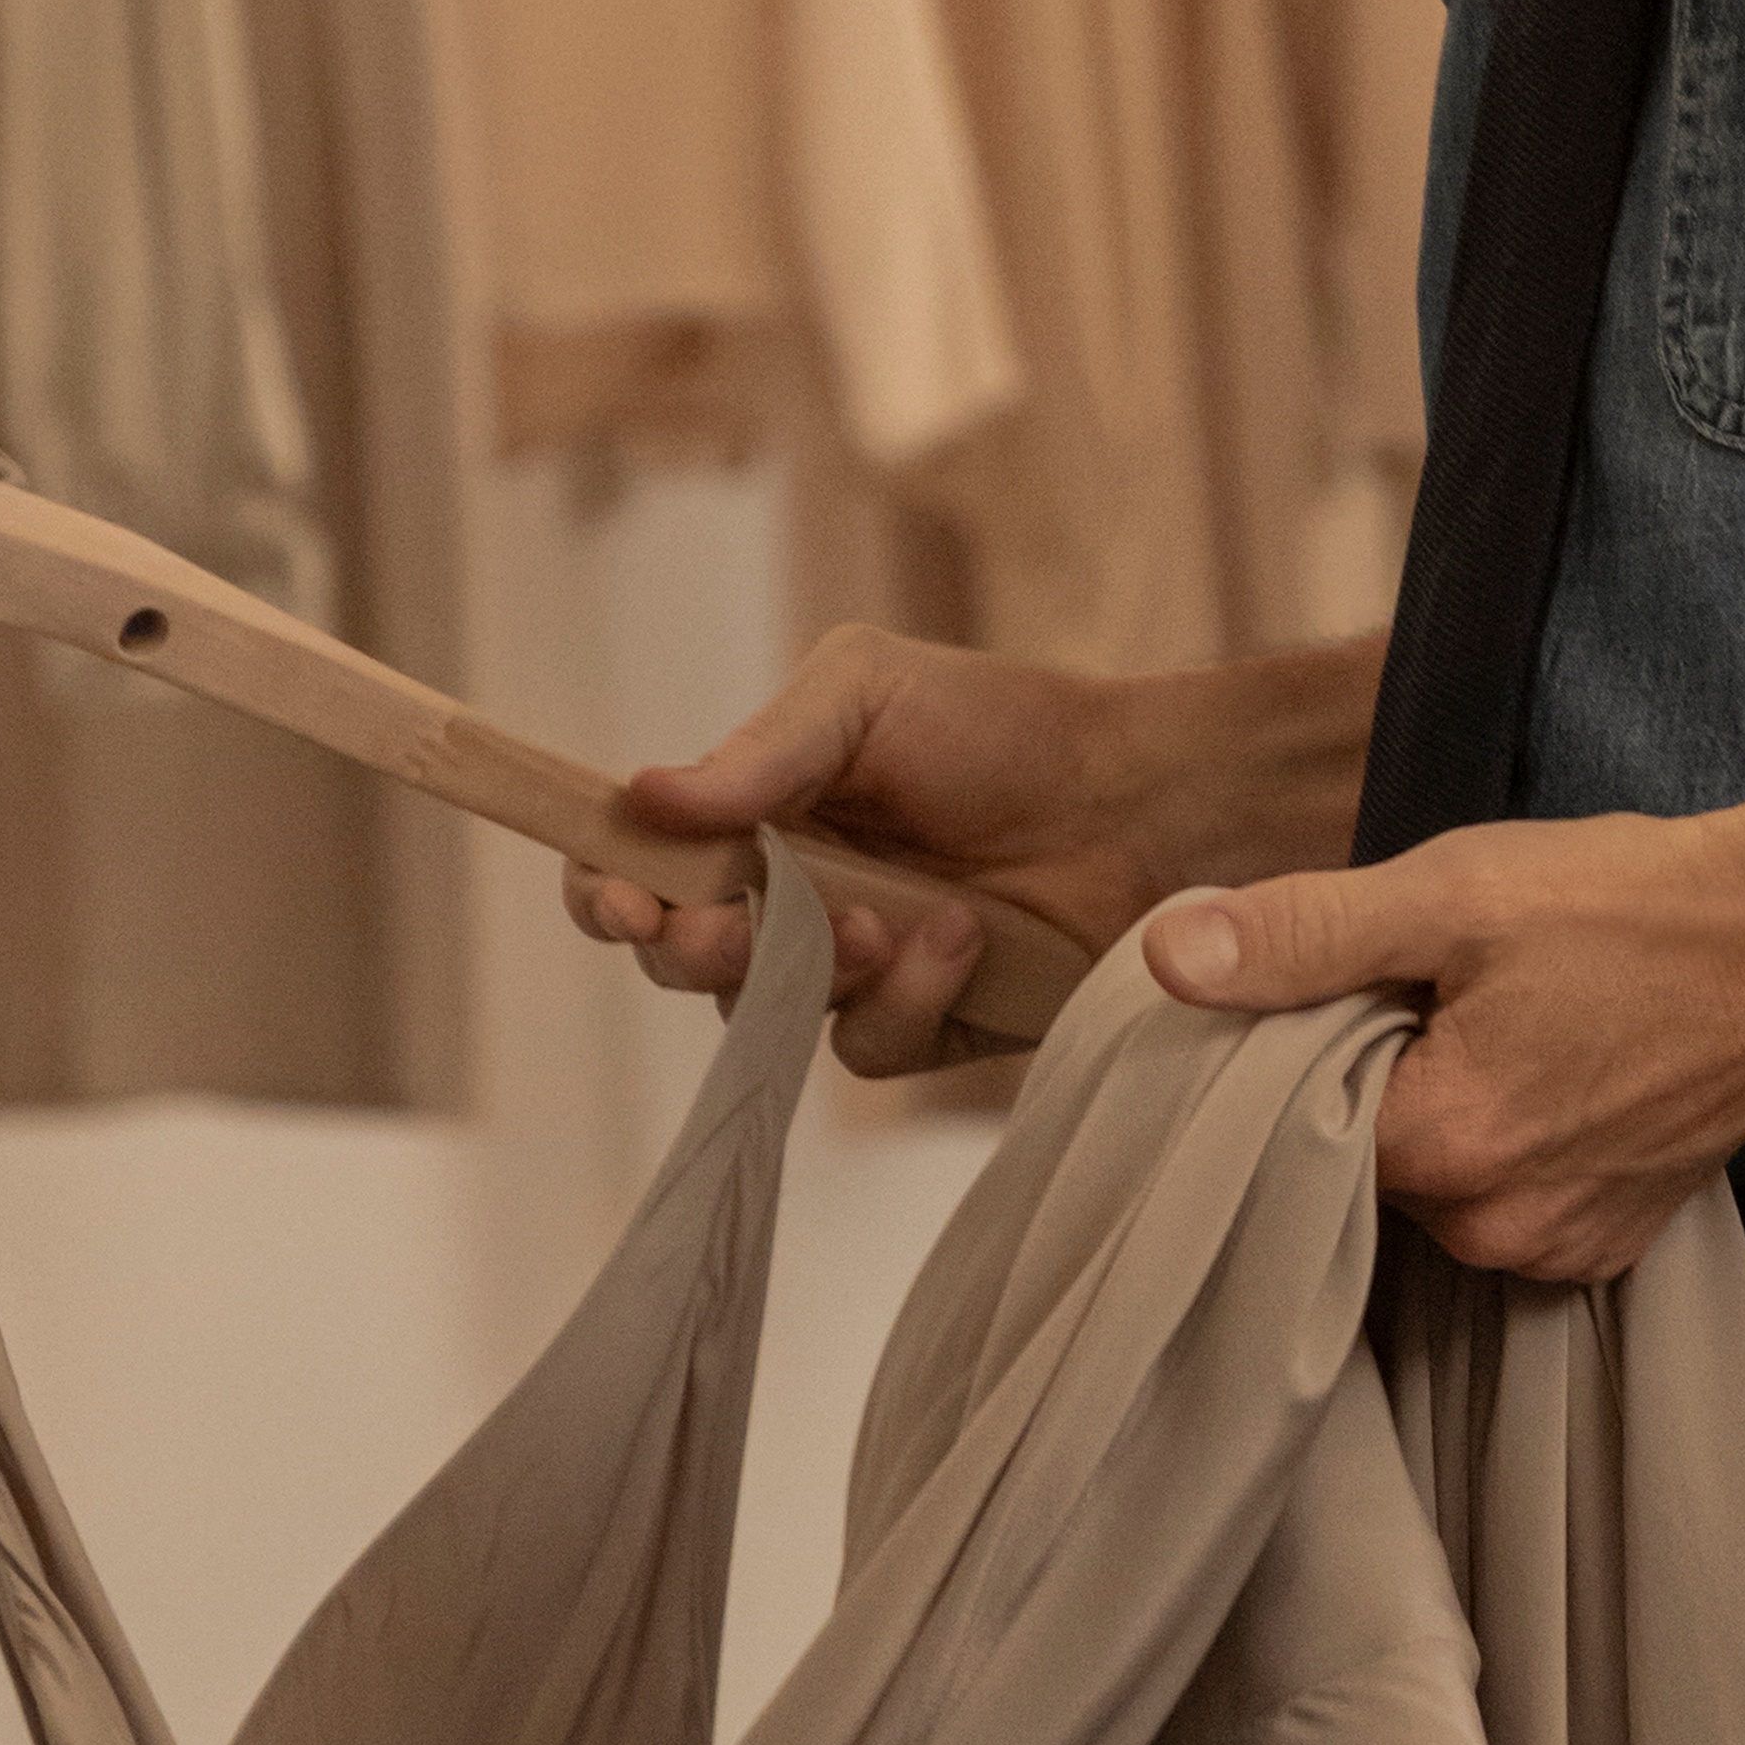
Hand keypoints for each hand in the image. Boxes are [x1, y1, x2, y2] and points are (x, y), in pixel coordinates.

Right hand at [565, 624, 1371, 1086]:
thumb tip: (639, 796)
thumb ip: (756, 752)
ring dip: (808, 970)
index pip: (642, 868)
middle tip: (716, 929)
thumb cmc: (1000, 728)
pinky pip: (865, 1048)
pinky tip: (960, 935)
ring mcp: (851, 972)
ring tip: (877, 918)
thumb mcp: (863, 696)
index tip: (620, 896)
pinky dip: (907, 994)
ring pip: (762, 1020)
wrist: (1135, 795)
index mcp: (755, 818)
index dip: (608, 891)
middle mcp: (789, 903)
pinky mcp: (920, 1028)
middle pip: (680, 960)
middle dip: (686, 948)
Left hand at [1145, 779, 1744, 1282]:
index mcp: (1447, 1148)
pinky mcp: (1614, 1244)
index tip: (1360, 986)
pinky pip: (1511, 1208)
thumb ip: (1306, 932)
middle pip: (1368, 1165)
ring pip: (1439, 1190)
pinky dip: (1513, 1150)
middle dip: (1382, 1082)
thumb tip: (1172, 956)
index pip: (1299, 1123)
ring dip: (1448, 1117)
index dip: (1314, 1046)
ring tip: (1513, 1027)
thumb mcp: (1457, 891)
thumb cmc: (1639, 902)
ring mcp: (1563, 1247)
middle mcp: (1498, 1230)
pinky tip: (1556, 1073)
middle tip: (1445, 992)